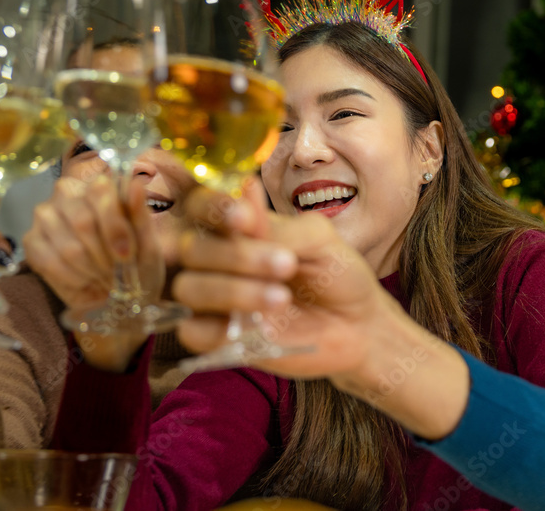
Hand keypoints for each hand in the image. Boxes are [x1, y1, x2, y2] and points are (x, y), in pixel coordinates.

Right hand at [23, 174, 163, 309]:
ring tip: (103, 276)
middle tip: (116, 271)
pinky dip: (73, 278)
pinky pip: (50, 261)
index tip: (127, 255)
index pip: (100, 191)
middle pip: (82, 221)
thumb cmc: (134, 264)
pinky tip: (85, 281)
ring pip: (68, 246)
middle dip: (104, 255)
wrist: (117, 296)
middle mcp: (67, 192)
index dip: (115, 227)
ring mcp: (45, 215)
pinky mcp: (31, 241)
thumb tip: (135, 184)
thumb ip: (140, 215)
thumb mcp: (147, 244)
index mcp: (98, 186)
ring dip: (91, 269)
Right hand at [174, 178, 404, 378]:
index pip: (199, 206)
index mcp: (235, 225)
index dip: (212, 208)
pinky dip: (218, 328)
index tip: (245, 218)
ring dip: (233, 290)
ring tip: (283, 298)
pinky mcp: (216, 337)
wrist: (355, 323)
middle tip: (286, 264)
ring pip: (189, 289)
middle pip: (192, 249)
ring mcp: (212, 299)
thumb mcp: (318, 239)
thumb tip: (244, 212)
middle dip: (237, 255)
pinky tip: (256, 325)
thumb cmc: (334, 272)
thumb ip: (279, 228)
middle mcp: (216, 258)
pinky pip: (193, 332)